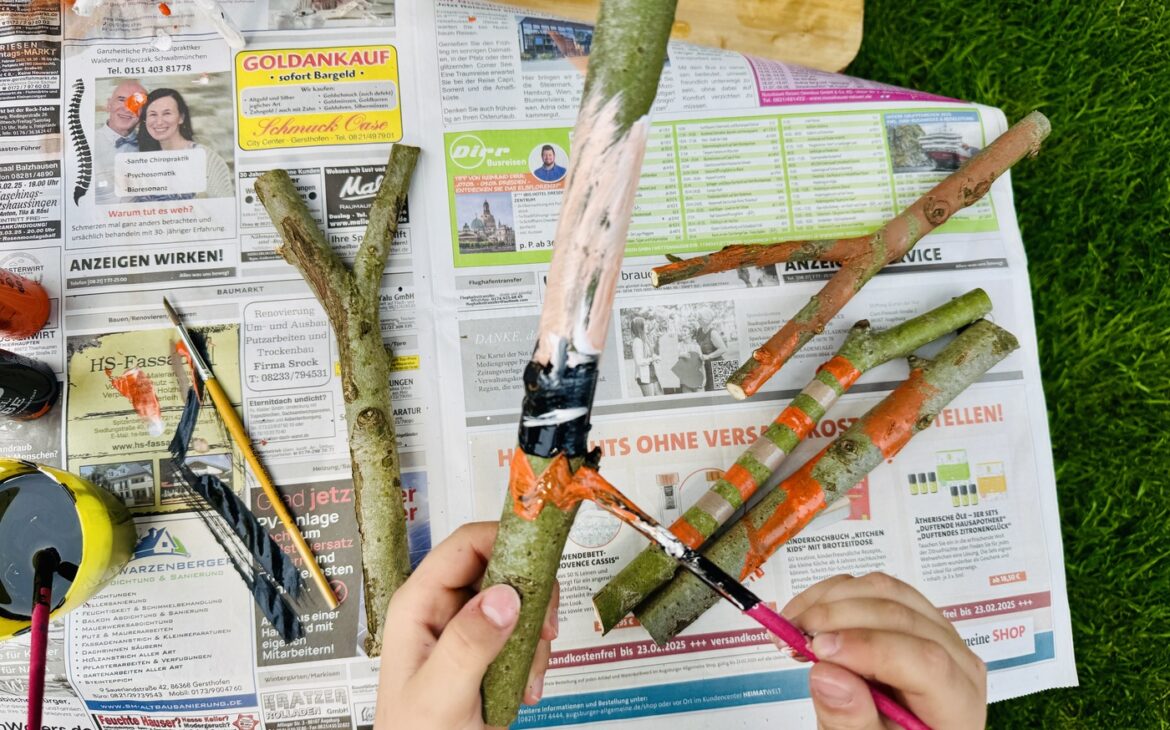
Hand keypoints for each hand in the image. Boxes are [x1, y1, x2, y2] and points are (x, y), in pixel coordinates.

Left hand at [375, 522, 558, 729]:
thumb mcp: (440, 694)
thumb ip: (469, 644)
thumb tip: (505, 596)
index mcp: (420, 604)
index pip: (467, 545)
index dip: (507, 540)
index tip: (544, 555)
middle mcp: (442, 609)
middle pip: (502, 567)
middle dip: (532, 598)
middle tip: (543, 629)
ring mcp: (466, 628)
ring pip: (520, 601)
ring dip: (535, 636)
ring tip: (527, 673)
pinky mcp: (486, 649)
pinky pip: (524, 632)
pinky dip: (535, 656)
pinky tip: (524, 686)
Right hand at [782, 573, 985, 729]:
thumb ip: (851, 721)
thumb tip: (826, 675)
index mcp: (956, 702)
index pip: (926, 662)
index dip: (869, 648)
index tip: (817, 651)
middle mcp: (954, 657)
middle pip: (902, 617)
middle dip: (837, 618)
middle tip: (789, 635)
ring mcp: (934, 630)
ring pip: (885, 591)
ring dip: (830, 600)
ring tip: (791, 625)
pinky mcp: (909, 614)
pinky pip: (874, 587)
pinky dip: (832, 594)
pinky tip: (805, 615)